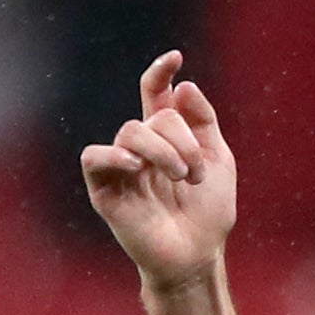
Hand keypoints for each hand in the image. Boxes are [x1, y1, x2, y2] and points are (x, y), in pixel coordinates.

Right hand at [82, 52, 235, 289]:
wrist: (197, 256)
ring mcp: (122, 167)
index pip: (155, 95)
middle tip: (195, 173)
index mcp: (167, 138)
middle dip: (182, 140)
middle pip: (154, 116)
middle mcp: (141, 148)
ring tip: (181, 177)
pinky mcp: (105, 190)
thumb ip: (204, 123)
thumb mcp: (219, 162)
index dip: (160, 73)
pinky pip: (95, 157)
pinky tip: (136, 167)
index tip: (176, 58)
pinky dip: (115, 155)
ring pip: (131, 131)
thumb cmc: (208, 214)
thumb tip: (184, 86)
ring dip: (162, 151)